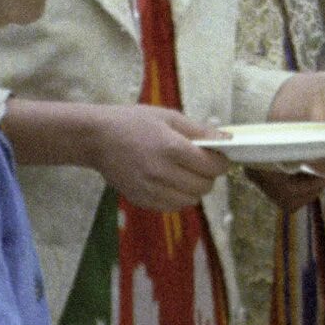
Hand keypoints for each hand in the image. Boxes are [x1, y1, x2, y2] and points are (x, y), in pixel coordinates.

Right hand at [85, 105, 229, 211]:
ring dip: (195, 188)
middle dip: (209, 175)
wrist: (96, 138)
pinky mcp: (141, 200)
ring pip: (190, 200)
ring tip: (185, 173)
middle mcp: (162, 173)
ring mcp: (150, 190)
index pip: (212, 166)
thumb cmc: (133, 122)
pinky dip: (178, 197)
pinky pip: (172, 207)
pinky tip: (171, 183)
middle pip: (204, 186)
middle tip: (202, 164)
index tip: (218, 156)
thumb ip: (200, 131)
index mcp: (171, 148)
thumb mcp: (169, 117)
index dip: (221, 162)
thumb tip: (228, 140)